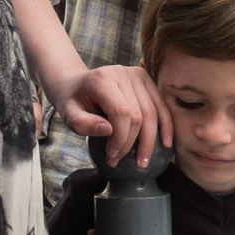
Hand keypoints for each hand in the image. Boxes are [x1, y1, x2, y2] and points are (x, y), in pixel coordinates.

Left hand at [44, 64, 170, 167]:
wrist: (77, 84)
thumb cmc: (73, 102)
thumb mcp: (68, 115)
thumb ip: (82, 124)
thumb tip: (108, 131)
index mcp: (103, 79)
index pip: (121, 112)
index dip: (120, 138)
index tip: (111, 156)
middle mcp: (123, 72)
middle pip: (138, 114)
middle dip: (133, 143)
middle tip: (122, 162)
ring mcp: (137, 74)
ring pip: (153, 111)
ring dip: (151, 140)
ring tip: (143, 162)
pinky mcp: (146, 79)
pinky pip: (160, 105)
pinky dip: (166, 125)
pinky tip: (166, 143)